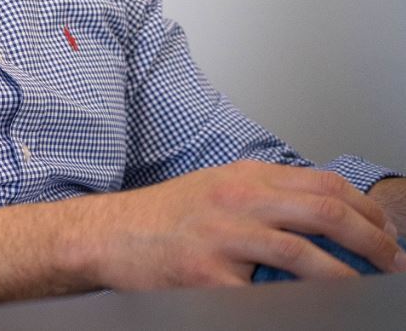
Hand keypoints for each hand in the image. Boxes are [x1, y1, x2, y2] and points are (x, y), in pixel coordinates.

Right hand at [78, 161, 405, 288]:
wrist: (109, 236)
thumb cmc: (162, 218)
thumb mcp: (216, 189)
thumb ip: (263, 195)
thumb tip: (323, 214)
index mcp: (243, 178)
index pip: (323, 183)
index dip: (365, 208)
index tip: (384, 231)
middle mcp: (236, 201)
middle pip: (324, 211)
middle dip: (371, 240)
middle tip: (392, 262)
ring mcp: (223, 237)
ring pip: (303, 253)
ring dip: (347, 276)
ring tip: (366, 288)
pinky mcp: (209, 275)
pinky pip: (266, 294)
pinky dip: (298, 304)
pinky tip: (315, 309)